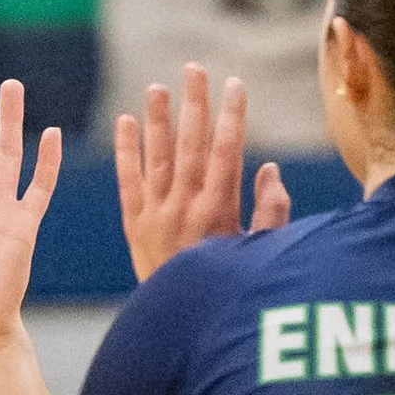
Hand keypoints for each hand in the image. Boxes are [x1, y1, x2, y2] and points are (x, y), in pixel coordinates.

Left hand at [115, 63, 290, 281]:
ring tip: (157, 87)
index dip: (232, 115)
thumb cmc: (227, 290)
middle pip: (191, 144)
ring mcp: (155, 215)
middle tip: (194, 68)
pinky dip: (126, 151)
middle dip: (194, 104)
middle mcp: (185, 207)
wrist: (179, 326)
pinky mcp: (133, 226)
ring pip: (157, 156)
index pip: (227, 151)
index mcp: (219, 211)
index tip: (235, 83)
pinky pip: (127, 181)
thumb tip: (269, 169)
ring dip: (157, 119)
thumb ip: (270, 211)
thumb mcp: (258, 254)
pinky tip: (125, 122)